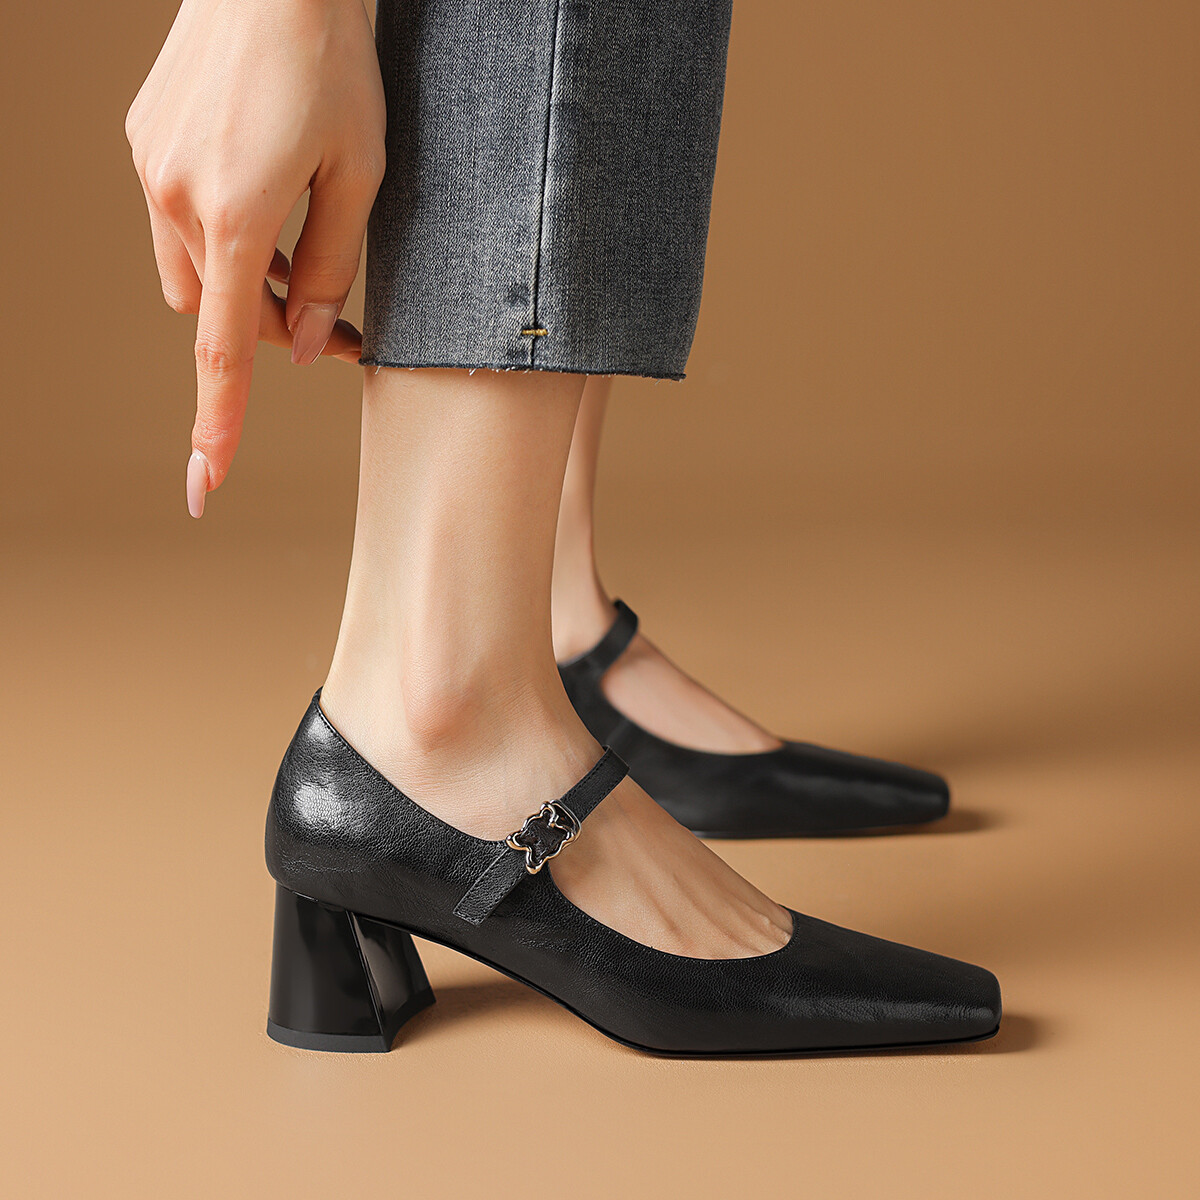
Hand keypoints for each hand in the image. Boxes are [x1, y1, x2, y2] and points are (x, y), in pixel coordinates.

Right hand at [124, 0, 386, 516]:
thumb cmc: (334, 67)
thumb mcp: (360, 179)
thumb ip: (329, 271)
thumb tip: (305, 347)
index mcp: (234, 213)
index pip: (223, 348)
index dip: (218, 421)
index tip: (205, 482)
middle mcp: (174, 197)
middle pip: (220, 313)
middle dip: (272, 330)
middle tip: (343, 327)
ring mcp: (150, 166)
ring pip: (193, 274)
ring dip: (244, 286)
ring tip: (305, 246)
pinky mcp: (144, 141)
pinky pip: (177, 223)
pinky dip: (220, 238)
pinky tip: (264, 196)